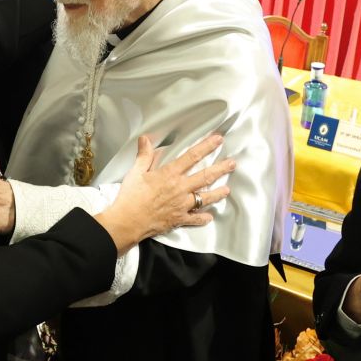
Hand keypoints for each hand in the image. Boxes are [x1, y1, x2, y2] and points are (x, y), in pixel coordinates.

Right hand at [94, 132, 237, 253]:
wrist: (127, 222)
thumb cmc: (130, 196)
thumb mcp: (135, 172)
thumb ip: (144, 155)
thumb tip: (145, 139)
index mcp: (170, 174)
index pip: (192, 157)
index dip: (206, 147)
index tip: (218, 140)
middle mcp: (180, 189)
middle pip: (205, 176)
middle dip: (221, 169)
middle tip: (233, 164)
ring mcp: (182, 205)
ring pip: (205, 198)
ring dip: (217, 193)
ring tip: (227, 190)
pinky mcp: (179, 219)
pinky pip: (195, 219)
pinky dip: (203, 218)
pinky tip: (209, 217)